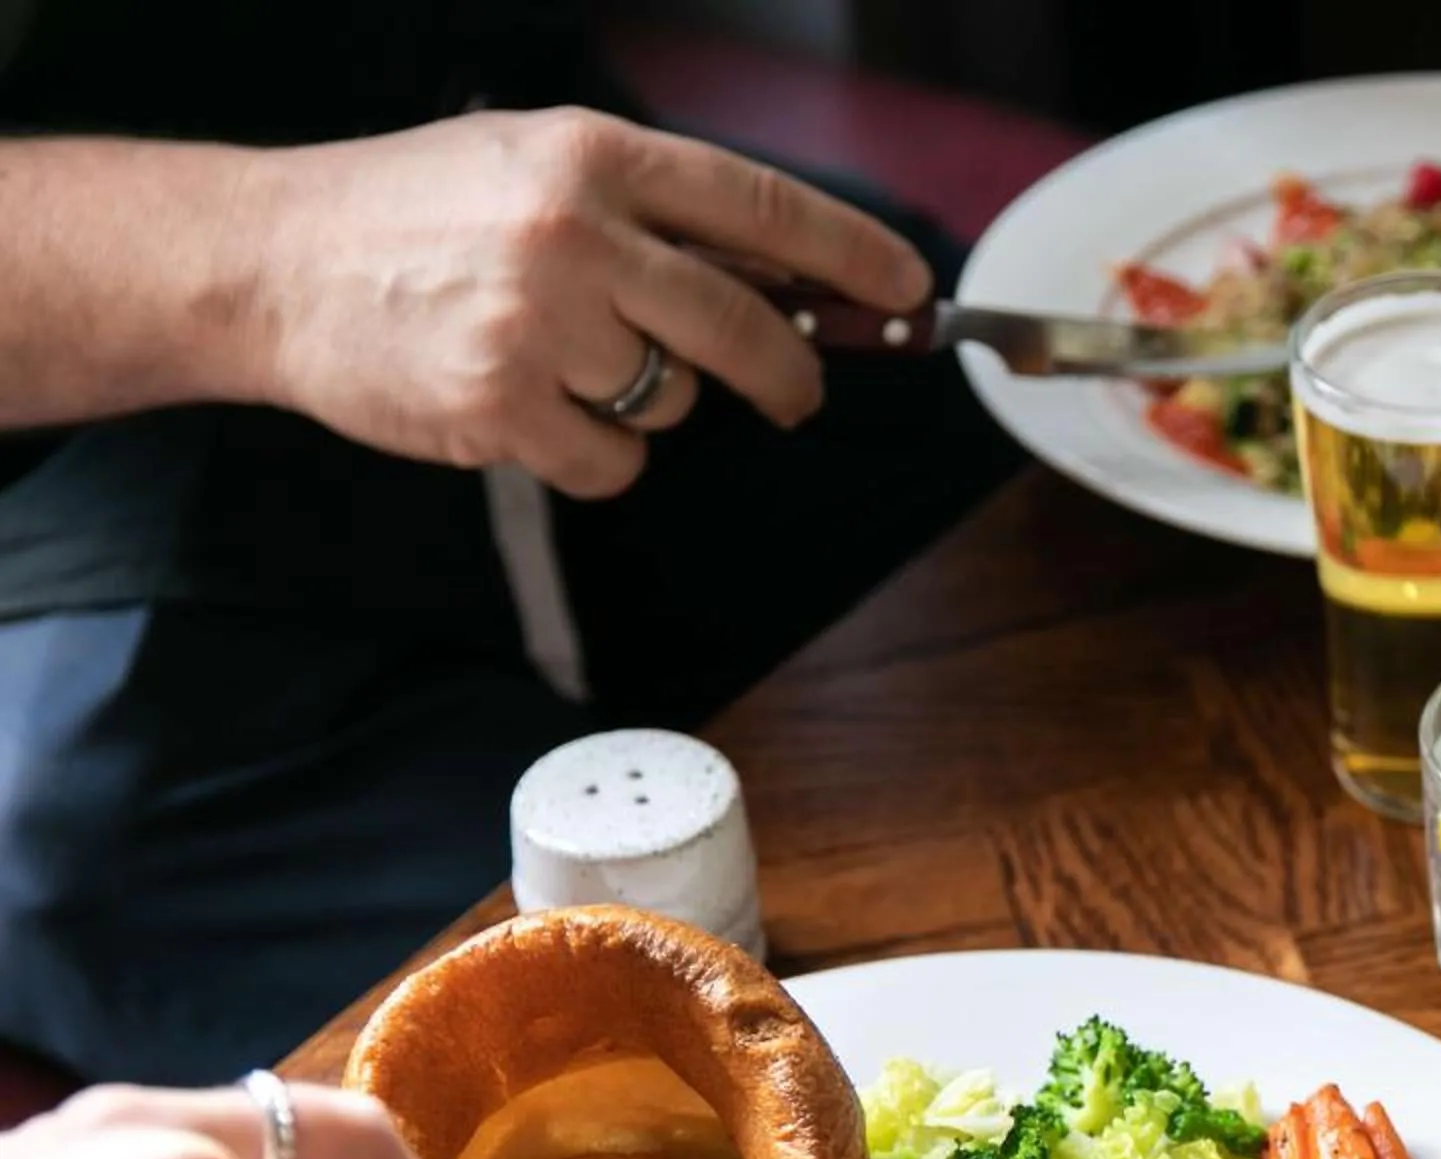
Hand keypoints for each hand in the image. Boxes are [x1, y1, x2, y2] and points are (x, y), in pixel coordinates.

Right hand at [244, 108, 932, 498]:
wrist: (271, 263)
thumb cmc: (416, 214)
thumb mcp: (535, 167)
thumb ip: (653, 216)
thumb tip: (792, 285)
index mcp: (592, 156)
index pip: (760, 207)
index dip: (851, 255)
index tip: (909, 291)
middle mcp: (573, 232)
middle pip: (742, 326)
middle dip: (789, 373)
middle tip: (796, 394)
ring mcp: (537, 322)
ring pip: (675, 401)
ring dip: (644, 402)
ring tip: (562, 362)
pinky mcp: (501, 404)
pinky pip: (613, 460)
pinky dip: (591, 454)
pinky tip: (528, 409)